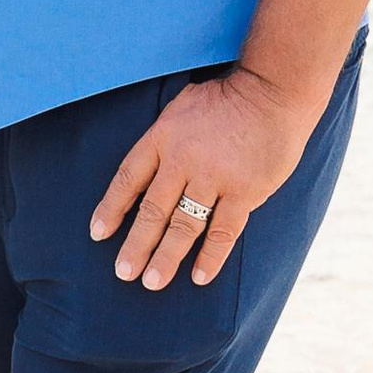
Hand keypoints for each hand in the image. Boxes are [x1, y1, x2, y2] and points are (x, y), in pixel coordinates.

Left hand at [90, 69, 319, 290]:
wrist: (274, 89)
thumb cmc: (228, 97)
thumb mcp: (182, 107)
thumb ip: (165, 138)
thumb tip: (148, 172)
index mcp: (163, 137)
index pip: (128, 178)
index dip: (111, 207)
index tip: (98, 233)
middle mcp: (183, 159)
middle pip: (152, 210)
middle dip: (135, 244)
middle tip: (123, 272)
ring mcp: (214, 177)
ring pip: (184, 225)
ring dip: (166, 257)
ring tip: (152, 282)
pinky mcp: (244, 191)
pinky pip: (223, 231)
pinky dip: (210, 256)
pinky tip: (198, 276)